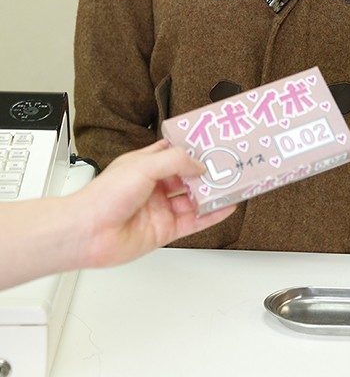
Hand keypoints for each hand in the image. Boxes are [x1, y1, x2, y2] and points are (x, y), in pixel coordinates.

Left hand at [75, 140, 235, 267]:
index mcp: (146, 164)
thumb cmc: (104, 196)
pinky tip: (225, 207)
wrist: (89, 233)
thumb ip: (175, 161)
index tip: (212, 144)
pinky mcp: (165, 230)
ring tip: (232, 185)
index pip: (175, 152)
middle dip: (207, 172)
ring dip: (212, 193)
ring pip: (194, 199)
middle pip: (188, 176)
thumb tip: (198, 165)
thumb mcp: (143, 165)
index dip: (193, 148)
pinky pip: (194, 222)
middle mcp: (155, 186)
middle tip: (228, 165)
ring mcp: (161, 208)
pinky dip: (211, 215)